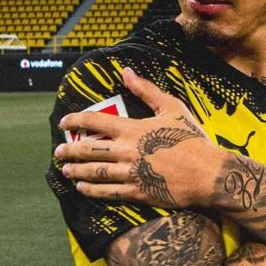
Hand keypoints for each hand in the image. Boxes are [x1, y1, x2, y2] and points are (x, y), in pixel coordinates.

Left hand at [55, 68, 224, 207]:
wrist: (207, 172)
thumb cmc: (191, 137)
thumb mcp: (172, 108)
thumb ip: (147, 91)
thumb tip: (127, 72)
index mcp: (133, 129)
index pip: (95, 122)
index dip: (76, 120)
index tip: (63, 122)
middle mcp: (127, 151)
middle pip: (89, 150)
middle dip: (69, 150)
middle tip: (58, 152)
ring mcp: (130, 174)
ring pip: (94, 173)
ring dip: (76, 171)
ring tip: (65, 170)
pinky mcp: (137, 192)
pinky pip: (107, 192)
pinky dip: (91, 190)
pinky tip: (81, 188)